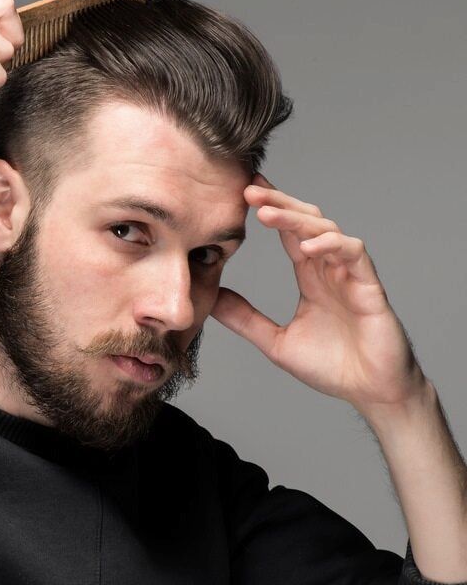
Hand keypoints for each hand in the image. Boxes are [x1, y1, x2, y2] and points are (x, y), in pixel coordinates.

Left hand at [208, 172, 427, 412]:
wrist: (373, 393)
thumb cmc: (333, 368)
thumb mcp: (275, 342)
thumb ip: (245, 319)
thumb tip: (212, 299)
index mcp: (311, 277)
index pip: (289, 232)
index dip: (271, 209)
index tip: (243, 192)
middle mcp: (331, 269)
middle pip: (307, 221)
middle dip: (279, 203)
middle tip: (249, 191)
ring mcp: (351, 275)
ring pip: (327, 230)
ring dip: (298, 219)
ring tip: (268, 214)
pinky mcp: (370, 288)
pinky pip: (354, 254)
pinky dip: (331, 245)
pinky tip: (307, 247)